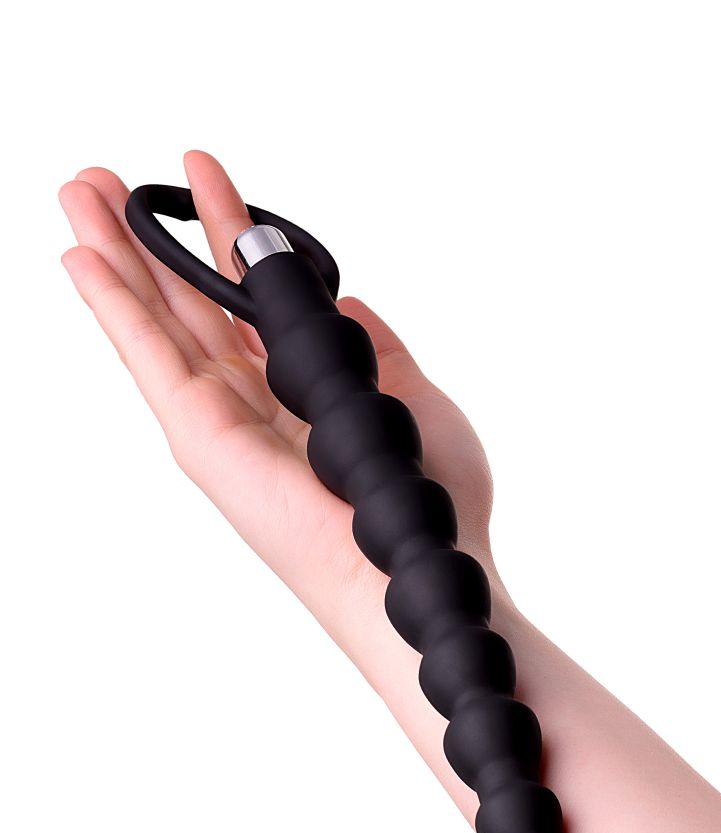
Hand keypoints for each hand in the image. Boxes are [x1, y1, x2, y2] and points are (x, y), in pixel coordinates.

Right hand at [59, 152, 504, 690]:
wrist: (416, 560)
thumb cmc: (428, 496)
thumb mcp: (411, 394)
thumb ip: (372, 346)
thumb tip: (343, 299)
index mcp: (298, 390)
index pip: (246, 299)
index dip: (224, 233)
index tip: (205, 171)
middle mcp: (250, 402)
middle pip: (186, 305)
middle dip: (146, 238)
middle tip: (101, 176)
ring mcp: (219, 420)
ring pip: (157, 321)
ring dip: (116, 254)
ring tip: (78, 188)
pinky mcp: (200, 439)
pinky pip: (147, 359)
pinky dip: (112, 308)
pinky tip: (81, 257)